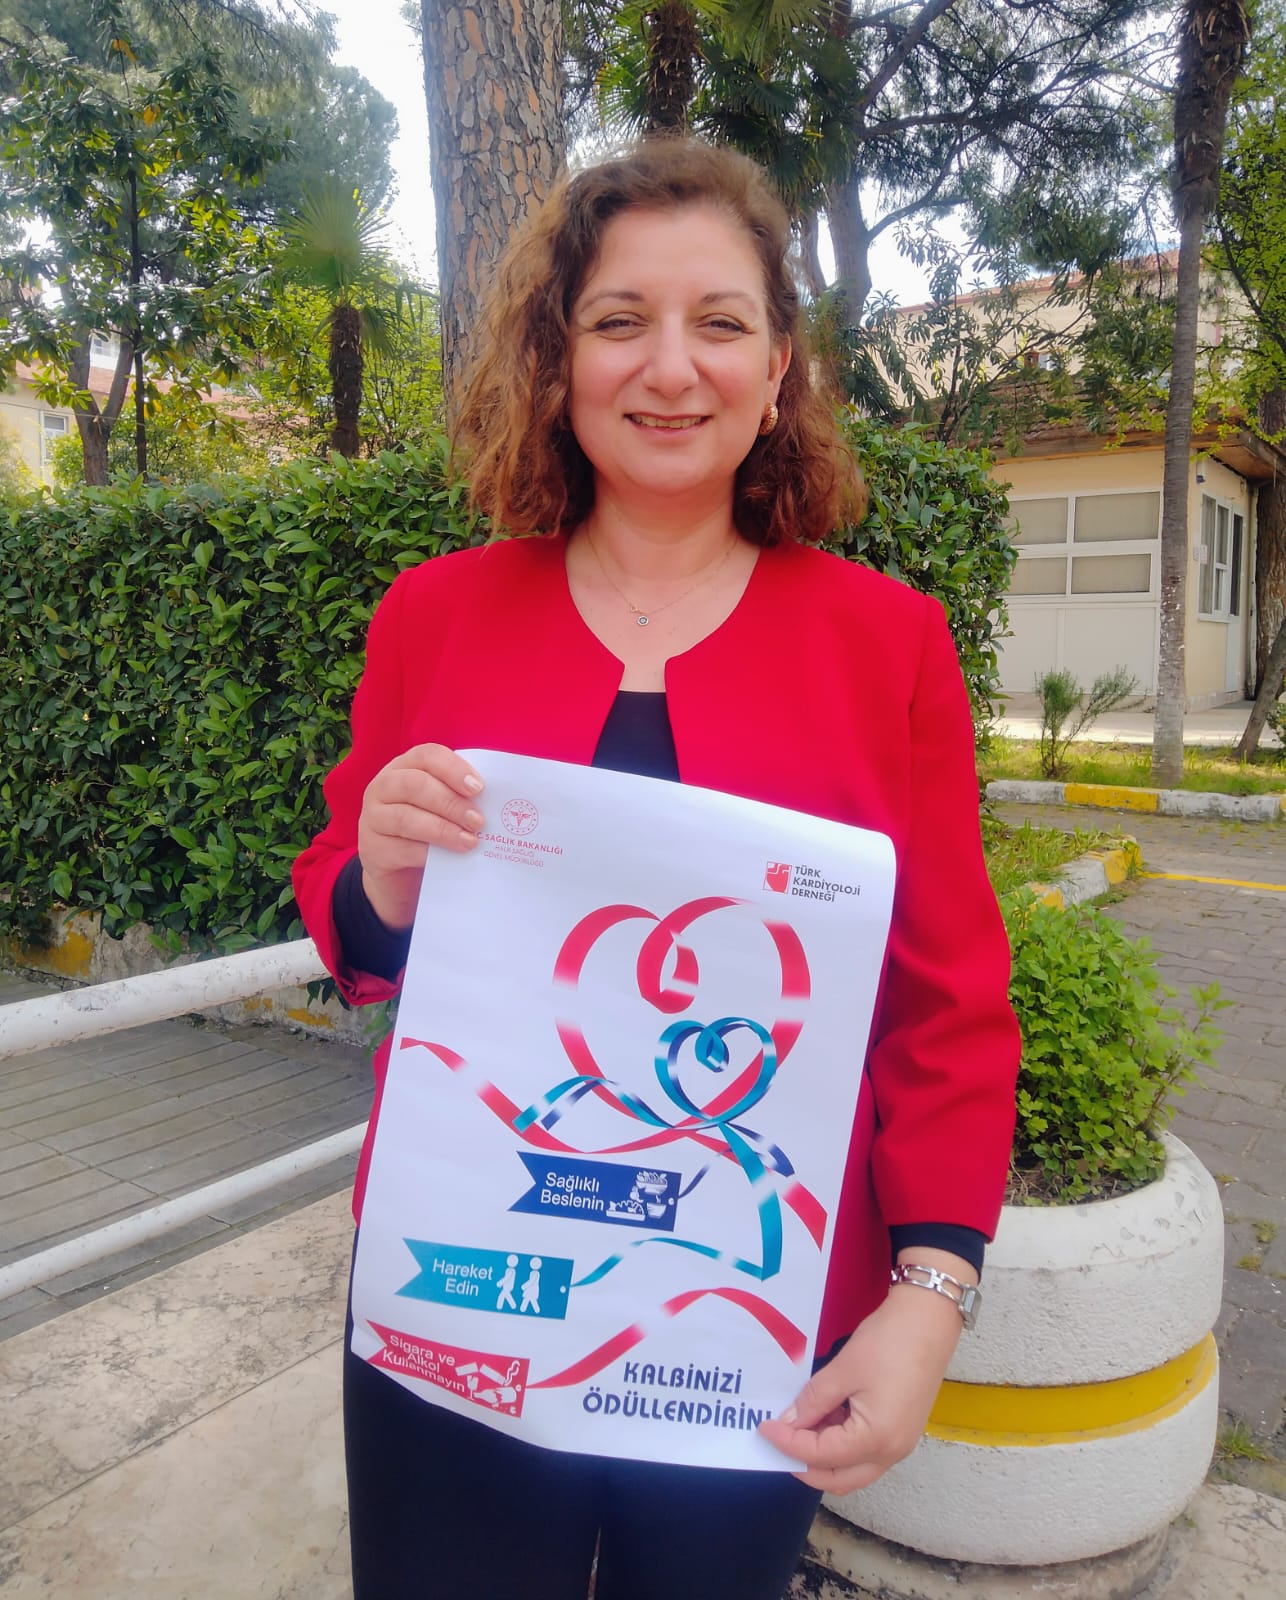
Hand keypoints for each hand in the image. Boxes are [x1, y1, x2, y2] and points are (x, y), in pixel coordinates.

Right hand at [357, 744, 484, 931]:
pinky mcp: (372, 850)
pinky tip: (448, 860)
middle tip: (478, 821)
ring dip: (442, 830)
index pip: (426, 756)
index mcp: (404, 768)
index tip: (479, 788)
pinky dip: (428, 854)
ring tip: (470, 842)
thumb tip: (499, 801)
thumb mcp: (442, 809)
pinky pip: (401, 849)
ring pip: (405, 818)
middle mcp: (382, 787)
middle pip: (415, 785)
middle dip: (451, 802)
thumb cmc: (429, 833)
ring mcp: (372, 818)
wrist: (401, 875)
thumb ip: (460, 797)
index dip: (453, 769)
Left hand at [758, 1263, 966, 1493]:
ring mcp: (899, 1444)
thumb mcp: (843, 1370)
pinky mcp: (901, 1430)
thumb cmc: (889, 1342)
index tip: (764, 1428)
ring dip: (823, 1455)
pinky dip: (841, 1443)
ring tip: (797, 1427)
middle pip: (839, 1478)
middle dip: (805, 1467)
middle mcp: (891, 1452)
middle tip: (777, 1443)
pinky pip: (865, 1451)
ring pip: (853, 1468)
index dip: (788, 1445)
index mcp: (876, 1440)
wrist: (929, 1320)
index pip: (821, 1456)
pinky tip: (823, 1418)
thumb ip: (813, 1402)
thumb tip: (788, 1424)